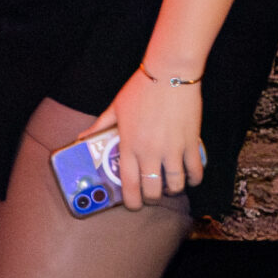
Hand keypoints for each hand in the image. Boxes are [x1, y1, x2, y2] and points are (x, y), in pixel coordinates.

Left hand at [87, 68, 205, 211]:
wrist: (170, 73)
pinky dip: (194, 179)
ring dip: (173, 190)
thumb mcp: (116, 108)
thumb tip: (82, 137)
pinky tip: (190, 178)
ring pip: (175, 185)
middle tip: (151, 195)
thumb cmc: (141, 89)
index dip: (131, 201)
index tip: (132, 204)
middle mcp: (150, 152)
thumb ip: (100, 126)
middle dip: (152, 198)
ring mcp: (172, 149)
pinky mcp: (191, 143)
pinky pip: (195, 171)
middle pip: (153, 190)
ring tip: (170, 186)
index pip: (129, 184)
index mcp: (129, 145)